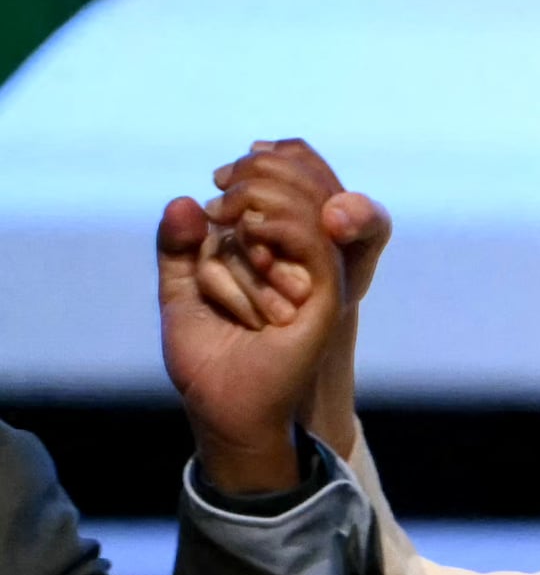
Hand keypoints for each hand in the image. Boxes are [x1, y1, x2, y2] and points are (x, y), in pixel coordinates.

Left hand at [158, 139, 387, 495]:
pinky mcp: (326, 297)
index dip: (258, 167)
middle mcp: (302, 267)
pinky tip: (251, 229)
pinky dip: (279, 225)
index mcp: (276, 262)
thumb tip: (187, 200)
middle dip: (253, 183)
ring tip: (230, 219)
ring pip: (298, 210)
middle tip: (221, 204)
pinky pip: (310, 241)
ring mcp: (318, 280)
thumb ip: (178, 248)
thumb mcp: (179, 292)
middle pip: (294, 190)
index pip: (285, 190)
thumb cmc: (207, 359)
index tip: (220, 178)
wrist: (225, 407)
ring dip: (256, 206)